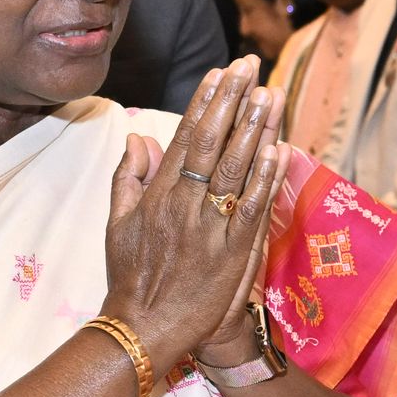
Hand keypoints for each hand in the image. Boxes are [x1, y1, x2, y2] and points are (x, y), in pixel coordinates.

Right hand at [103, 59, 283, 369]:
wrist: (145, 330)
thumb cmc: (131, 278)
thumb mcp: (118, 225)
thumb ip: (128, 178)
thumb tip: (138, 137)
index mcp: (158, 196)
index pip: (186, 138)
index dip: (205, 103)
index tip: (220, 72)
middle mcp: (184, 206)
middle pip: (213, 144)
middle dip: (232, 101)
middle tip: (249, 66)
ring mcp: (210, 229)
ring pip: (236, 170)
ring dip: (254, 129)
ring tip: (269, 94)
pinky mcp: (232, 254)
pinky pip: (252, 209)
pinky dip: (266, 178)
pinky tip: (278, 149)